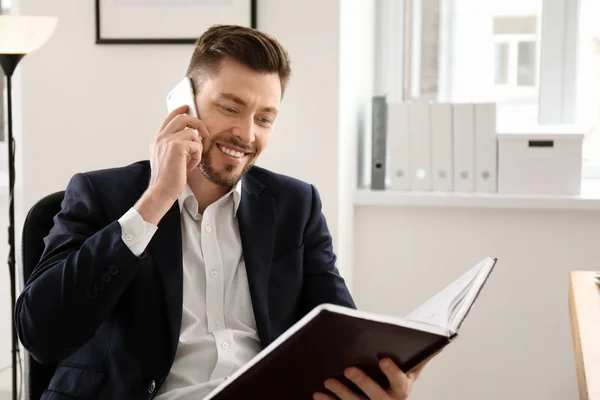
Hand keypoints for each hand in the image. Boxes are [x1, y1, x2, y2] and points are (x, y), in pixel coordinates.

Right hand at [134, 105, 209, 224]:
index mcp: (158, 140)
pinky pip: (196, 145)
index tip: (186, 107)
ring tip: (192, 161)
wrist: (161, 191)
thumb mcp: (168, 159)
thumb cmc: (168, 179)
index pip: (168, 119)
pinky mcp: (177, 146)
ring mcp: (167, 140)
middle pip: (182, 118)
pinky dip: (197, 157)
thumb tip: (191, 138)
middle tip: (204, 133)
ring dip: (197, 148)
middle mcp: (161, 138)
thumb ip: (175, 147)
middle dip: (197, 123)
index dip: (178, 111)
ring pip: (192, 133)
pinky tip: (190, 167)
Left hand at [313, 352, 437, 399]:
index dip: (392, 372)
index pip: (399, 382)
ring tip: (327, 380)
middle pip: (376, 396)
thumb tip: (442, 339)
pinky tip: (317, 394)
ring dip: (341, 394)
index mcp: (402, 390)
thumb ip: (423, 355)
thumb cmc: (398, 379)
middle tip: (348, 368)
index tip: (383, 358)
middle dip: (362, 383)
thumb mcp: (412, 369)